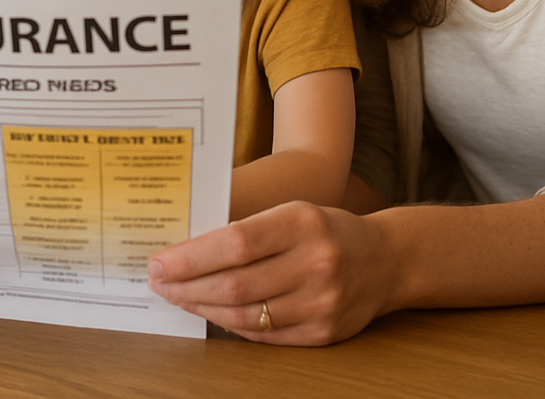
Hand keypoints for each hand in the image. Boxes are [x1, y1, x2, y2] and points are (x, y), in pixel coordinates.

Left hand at [147, 201, 395, 345]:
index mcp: (302, 222)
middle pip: (235, 283)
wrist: (385, 260)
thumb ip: (247, 228)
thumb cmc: (325, 228)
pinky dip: (231, 324)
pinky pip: (264, 335)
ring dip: (202, 308)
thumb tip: (187, 248)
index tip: (160, 261)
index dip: (191, 256)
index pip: (235, 242)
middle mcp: (315, 263)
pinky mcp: (324, 334)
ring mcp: (322, 303)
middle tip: (159, 281)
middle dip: (187, 285)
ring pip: (245, 315)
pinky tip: (210, 312)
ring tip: (177, 296)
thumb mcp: (291, 210)